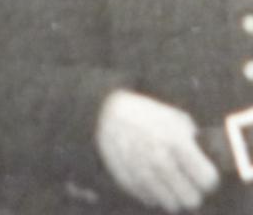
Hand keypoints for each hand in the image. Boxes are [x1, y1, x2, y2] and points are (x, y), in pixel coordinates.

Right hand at [95, 89, 220, 212]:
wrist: (106, 110)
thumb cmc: (147, 114)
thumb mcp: (175, 118)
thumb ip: (194, 142)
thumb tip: (207, 162)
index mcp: (175, 141)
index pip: (207, 180)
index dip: (208, 178)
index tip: (202, 174)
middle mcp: (158, 159)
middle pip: (191, 199)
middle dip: (192, 191)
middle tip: (187, 181)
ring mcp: (140, 171)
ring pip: (170, 204)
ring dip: (173, 194)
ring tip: (168, 180)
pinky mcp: (126, 179)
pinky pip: (149, 200)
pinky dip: (153, 193)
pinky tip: (151, 177)